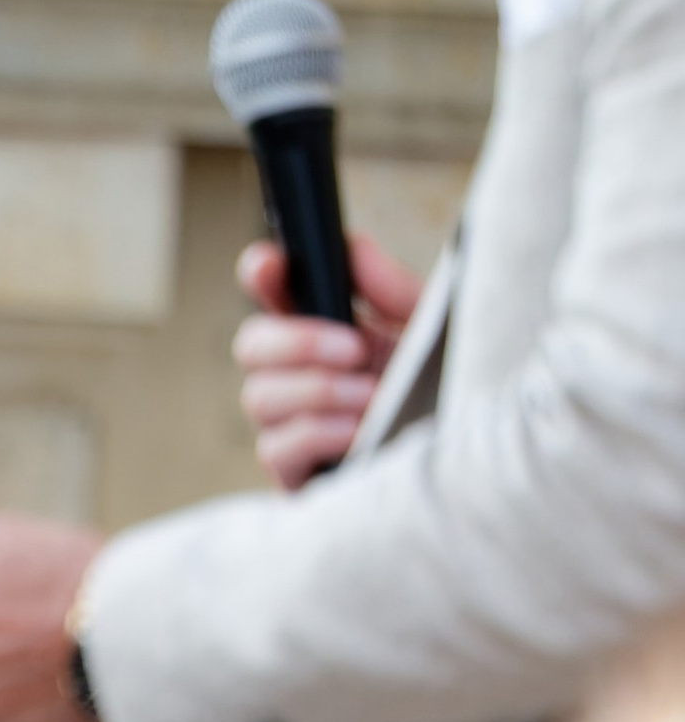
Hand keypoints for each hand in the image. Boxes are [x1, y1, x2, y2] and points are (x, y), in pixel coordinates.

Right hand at [231, 231, 420, 489]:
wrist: (470, 468)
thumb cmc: (445, 396)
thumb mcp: (428, 335)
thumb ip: (389, 290)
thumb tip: (352, 245)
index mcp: (326, 334)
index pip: (272, 294)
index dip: (261, 274)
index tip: (271, 265)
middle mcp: (298, 379)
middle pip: (250, 345)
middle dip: (296, 341)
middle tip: (356, 349)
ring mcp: (291, 428)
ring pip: (259, 397)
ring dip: (317, 390)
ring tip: (371, 396)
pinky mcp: (295, 476)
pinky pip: (276, 448)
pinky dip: (316, 433)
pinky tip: (358, 430)